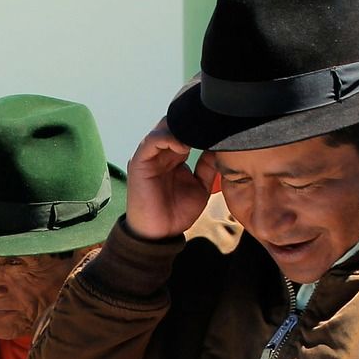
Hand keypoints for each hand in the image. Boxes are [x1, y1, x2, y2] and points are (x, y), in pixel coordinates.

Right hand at [125, 119, 220, 239]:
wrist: (159, 235)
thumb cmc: (177, 214)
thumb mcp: (200, 188)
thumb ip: (208, 167)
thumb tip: (219, 147)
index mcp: (174, 157)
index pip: (186, 131)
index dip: (200, 127)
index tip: (217, 127)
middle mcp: (161, 153)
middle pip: (175, 124)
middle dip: (192, 123)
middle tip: (209, 125)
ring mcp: (150, 156)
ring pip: (164, 128)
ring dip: (181, 129)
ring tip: (197, 136)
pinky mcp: (140, 161)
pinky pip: (152, 141)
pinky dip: (168, 138)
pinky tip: (183, 146)